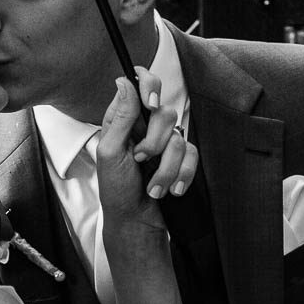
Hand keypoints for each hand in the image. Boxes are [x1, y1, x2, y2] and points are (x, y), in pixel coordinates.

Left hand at [97, 68, 195, 232]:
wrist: (136, 221)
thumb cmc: (116, 190)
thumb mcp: (110, 153)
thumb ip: (120, 118)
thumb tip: (124, 82)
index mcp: (124, 120)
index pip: (141, 85)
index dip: (149, 86)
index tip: (150, 104)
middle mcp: (146, 128)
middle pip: (165, 113)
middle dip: (155, 142)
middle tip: (141, 160)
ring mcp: (165, 143)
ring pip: (179, 138)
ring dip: (166, 168)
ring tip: (153, 186)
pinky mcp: (181, 159)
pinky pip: (193, 156)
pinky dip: (182, 175)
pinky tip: (171, 189)